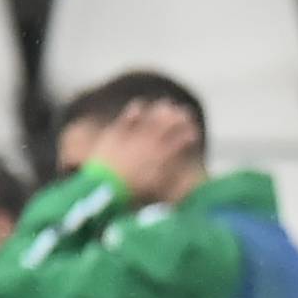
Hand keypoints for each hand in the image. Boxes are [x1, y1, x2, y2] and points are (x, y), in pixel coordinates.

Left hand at [85, 99, 200, 202]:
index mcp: (163, 156)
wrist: (103, 188)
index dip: (190, 133)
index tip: (193, 132)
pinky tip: (140, 106)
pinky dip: (136, 110)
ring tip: (166, 105)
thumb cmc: (133, 192)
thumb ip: (172, 172)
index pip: (181, 139)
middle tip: (185, 113)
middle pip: (168, 124)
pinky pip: (128, 116)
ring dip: (161, 110)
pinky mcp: (116, 133)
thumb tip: (181, 164)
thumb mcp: (158, 186)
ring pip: (152, 116)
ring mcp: (133, 136)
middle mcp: (150, 142)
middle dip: (179, 117)